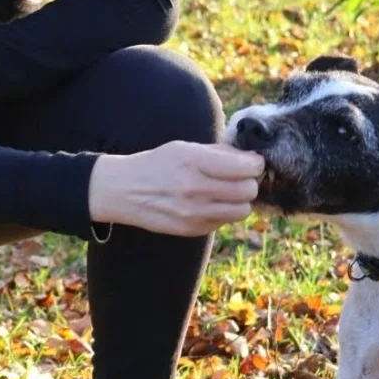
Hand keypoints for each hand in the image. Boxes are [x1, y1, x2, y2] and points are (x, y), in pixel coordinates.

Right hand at [88, 140, 264, 236]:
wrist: (123, 191)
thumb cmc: (156, 164)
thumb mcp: (183, 148)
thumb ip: (217, 152)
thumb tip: (247, 156)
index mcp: (193, 162)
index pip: (245, 167)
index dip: (254, 163)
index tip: (252, 161)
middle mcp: (195, 189)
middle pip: (248, 190)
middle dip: (250, 181)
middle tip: (242, 176)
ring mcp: (194, 213)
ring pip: (242, 210)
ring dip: (241, 199)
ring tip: (229, 191)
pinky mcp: (192, 230)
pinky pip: (224, 221)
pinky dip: (224, 212)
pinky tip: (211, 202)